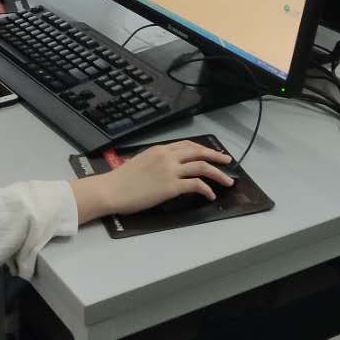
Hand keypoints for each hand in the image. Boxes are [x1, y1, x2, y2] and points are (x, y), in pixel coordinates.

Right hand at [74, 140, 233, 221]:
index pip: (186, 145)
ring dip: (218, 173)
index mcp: (159, 149)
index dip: (202, 149)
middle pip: (198, 152)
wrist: (111, 190)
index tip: (211, 152)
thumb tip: (166, 167)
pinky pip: (195, 185)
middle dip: (216, 156)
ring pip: (201, 166)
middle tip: (227, 161)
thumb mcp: (140, 162)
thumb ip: (156, 161)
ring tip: (227, 181)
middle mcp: (167, 156)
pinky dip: (206, 189)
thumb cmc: (120, 180)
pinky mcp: (171, 186)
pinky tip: (210, 195)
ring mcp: (170, 171)